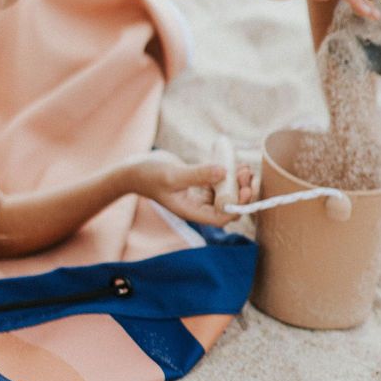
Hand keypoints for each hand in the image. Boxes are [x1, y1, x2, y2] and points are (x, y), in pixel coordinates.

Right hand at [128, 150, 253, 225]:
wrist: (133, 169)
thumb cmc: (148, 175)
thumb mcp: (173, 175)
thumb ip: (198, 174)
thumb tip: (224, 172)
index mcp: (191, 211)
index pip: (220, 217)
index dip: (236, 206)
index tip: (244, 189)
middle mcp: (197, 205)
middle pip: (226, 206)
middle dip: (240, 192)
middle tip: (247, 174)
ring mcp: (197, 194)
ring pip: (224, 193)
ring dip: (237, 182)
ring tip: (244, 167)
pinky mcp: (197, 182)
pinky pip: (217, 181)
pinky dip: (228, 174)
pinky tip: (235, 163)